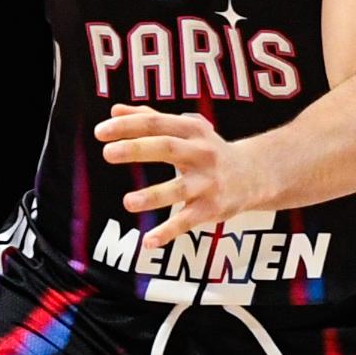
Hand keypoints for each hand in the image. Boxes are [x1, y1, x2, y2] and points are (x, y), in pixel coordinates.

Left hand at [95, 104, 262, 248]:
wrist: (255, 174)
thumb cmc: (209, 150)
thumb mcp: (186, 130)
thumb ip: (150, 119)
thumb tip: (114, 112)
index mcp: (191, 130)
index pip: (156, 123)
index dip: (128, 126)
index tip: (100, 132)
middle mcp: (201, 153)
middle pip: (167, 148)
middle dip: (137, 149)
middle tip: (107, 153)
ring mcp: (207, 182)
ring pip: (179, 189)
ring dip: (153, 195)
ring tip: (127, 201)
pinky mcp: (211, 209)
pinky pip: (187, 222)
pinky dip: (168, 232)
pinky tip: (147, 242)